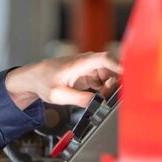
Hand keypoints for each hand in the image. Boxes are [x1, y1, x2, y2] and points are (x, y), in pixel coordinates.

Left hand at [5, 51, 121, 109]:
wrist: (32, 79)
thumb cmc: (42, 81)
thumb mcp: (59, 95)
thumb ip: (79, 99)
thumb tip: (97, 103)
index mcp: (80, 62)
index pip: (105, 59)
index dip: (119, 66)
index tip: (129, 76)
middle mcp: (86, 63)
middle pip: (111, 68)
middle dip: (116, 81)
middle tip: (109, 94)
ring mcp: (88, 69)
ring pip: (109, 75)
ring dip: (110, 86)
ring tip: (102, 96)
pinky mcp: (87, 76)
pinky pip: (103, 80)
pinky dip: (105, 88)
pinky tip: (100, 95)